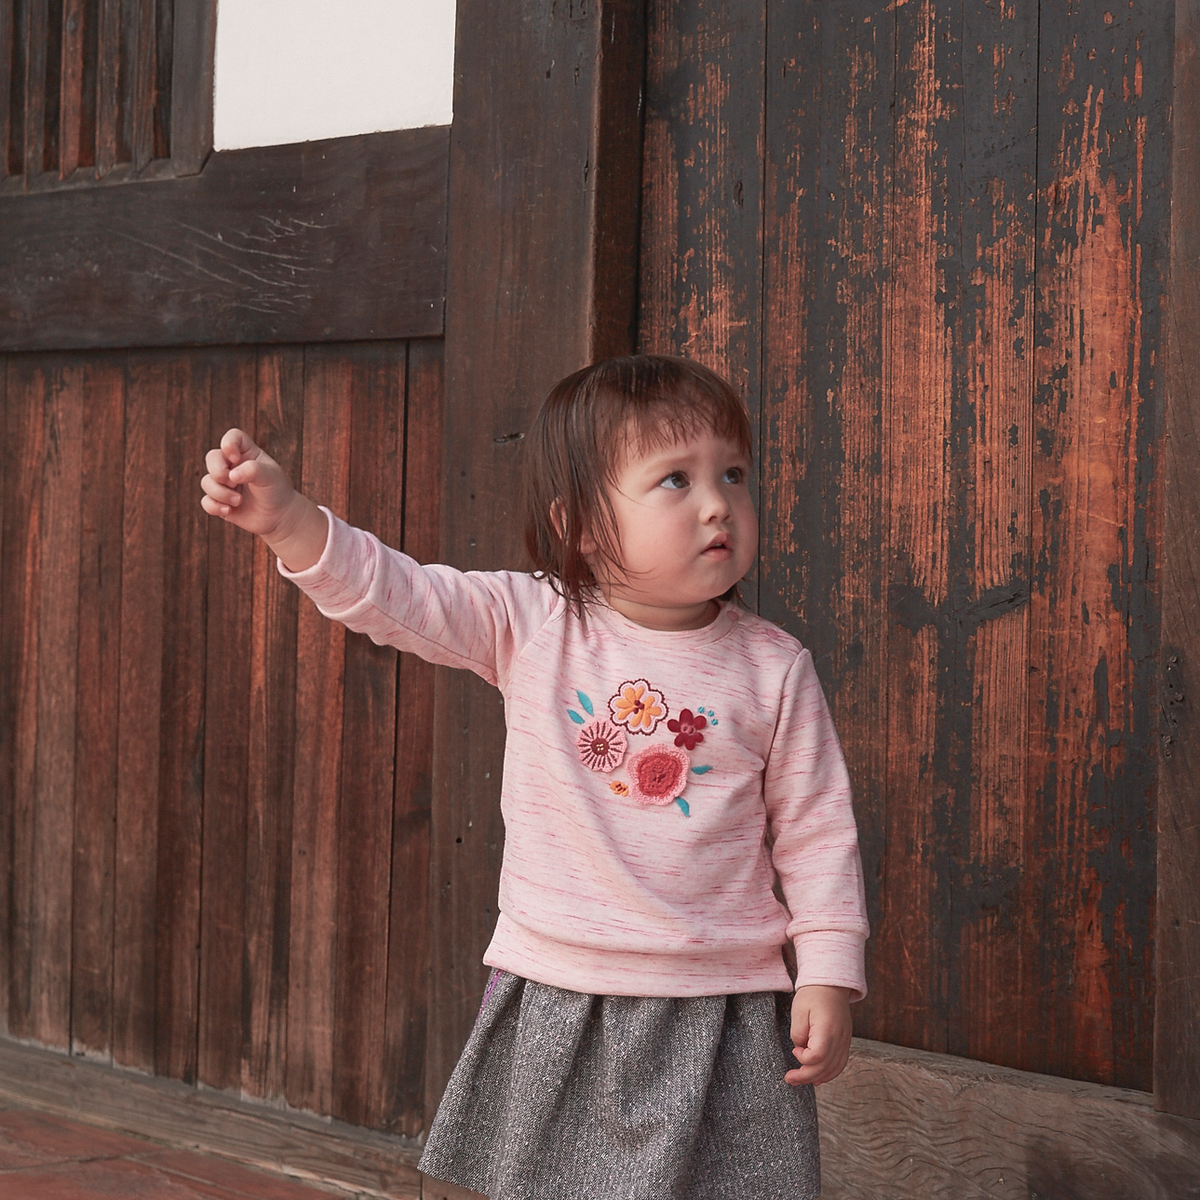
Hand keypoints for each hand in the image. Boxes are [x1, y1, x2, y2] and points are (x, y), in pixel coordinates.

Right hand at [201, 428, 327, 570]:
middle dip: (218, 471)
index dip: (228, 444)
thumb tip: (232, 475)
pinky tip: (229, 511)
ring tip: (239, 501)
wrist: (279, 516)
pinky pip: (206, 501)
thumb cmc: (277, 491)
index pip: (232, 437)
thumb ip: (253, 471)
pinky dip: (215, 507)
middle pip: (212, 457)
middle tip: (233, 482)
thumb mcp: (270, 477)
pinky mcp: (220, 501)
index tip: (236, 458)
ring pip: (206, 482)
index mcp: (247, 453)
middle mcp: (232, 466)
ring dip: (220, 493)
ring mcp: (225, 483)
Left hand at [785, 985, 851, 1085]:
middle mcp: (840, 1038)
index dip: (803, 1059)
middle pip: (825, 1067)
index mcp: (827, 1029)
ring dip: (817, 1077)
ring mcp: (845, 1041)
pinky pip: (840, 1063)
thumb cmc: (813, 994)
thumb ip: (798, 1033)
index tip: (795, 1050)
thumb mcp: (798, 1010)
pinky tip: (818, 1077)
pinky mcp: (845, 1041)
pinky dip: (829, 1073)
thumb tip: (801, 1049)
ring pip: (833, 1069)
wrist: (831, 984)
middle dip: (805, 1076)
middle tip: (789, 1079)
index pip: (817, 1056)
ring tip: (800, 1080)